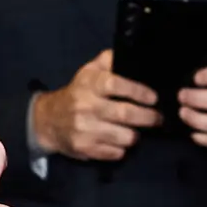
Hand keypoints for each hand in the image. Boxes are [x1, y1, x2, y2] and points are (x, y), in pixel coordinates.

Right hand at [30, 47, 158, 161]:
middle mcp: (85, 106)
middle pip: (124, 114)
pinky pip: (114, 153)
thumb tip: (131, 53)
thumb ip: (109, 60)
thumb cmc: (77, 93)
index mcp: (89, 84)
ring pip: (123, 136)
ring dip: (135, 135)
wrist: (48, 120)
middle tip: (158, 118)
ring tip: (138, 131)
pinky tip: (121, 142)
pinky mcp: (84, 148)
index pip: (116, 84)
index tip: (153, 98)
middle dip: (148, 117)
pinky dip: (122, 149)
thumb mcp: (89, 71)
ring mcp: (84, 129)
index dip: (138, 91)